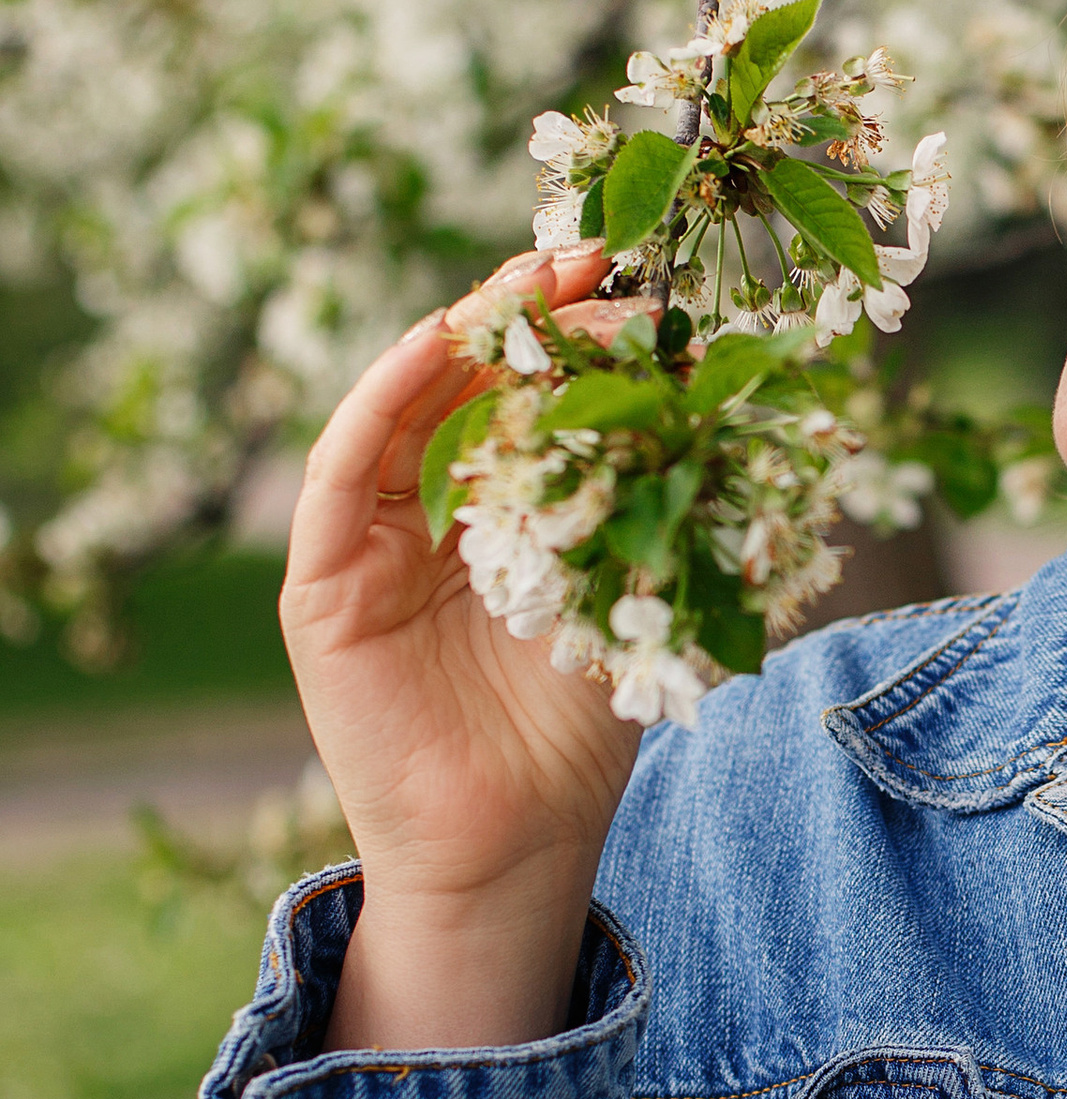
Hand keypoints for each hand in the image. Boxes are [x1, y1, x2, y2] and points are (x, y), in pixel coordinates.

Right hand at [284, 248, 643, 1050]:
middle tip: (590, 254)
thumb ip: (649, 503)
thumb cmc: (579, 732)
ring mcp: (367, 542)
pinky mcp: (320, 582)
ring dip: (459, 335)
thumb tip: (715, 393)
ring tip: (524, 288)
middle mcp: (427, 512)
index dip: (577, 331)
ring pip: (401, 406)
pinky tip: (434, 347)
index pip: (532, 395)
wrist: (517, 844)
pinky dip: (381, 399)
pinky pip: (340, 470)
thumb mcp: (632, 592)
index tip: (638, 281)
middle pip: (466, 382)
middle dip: (526, 313)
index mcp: (501, 512)